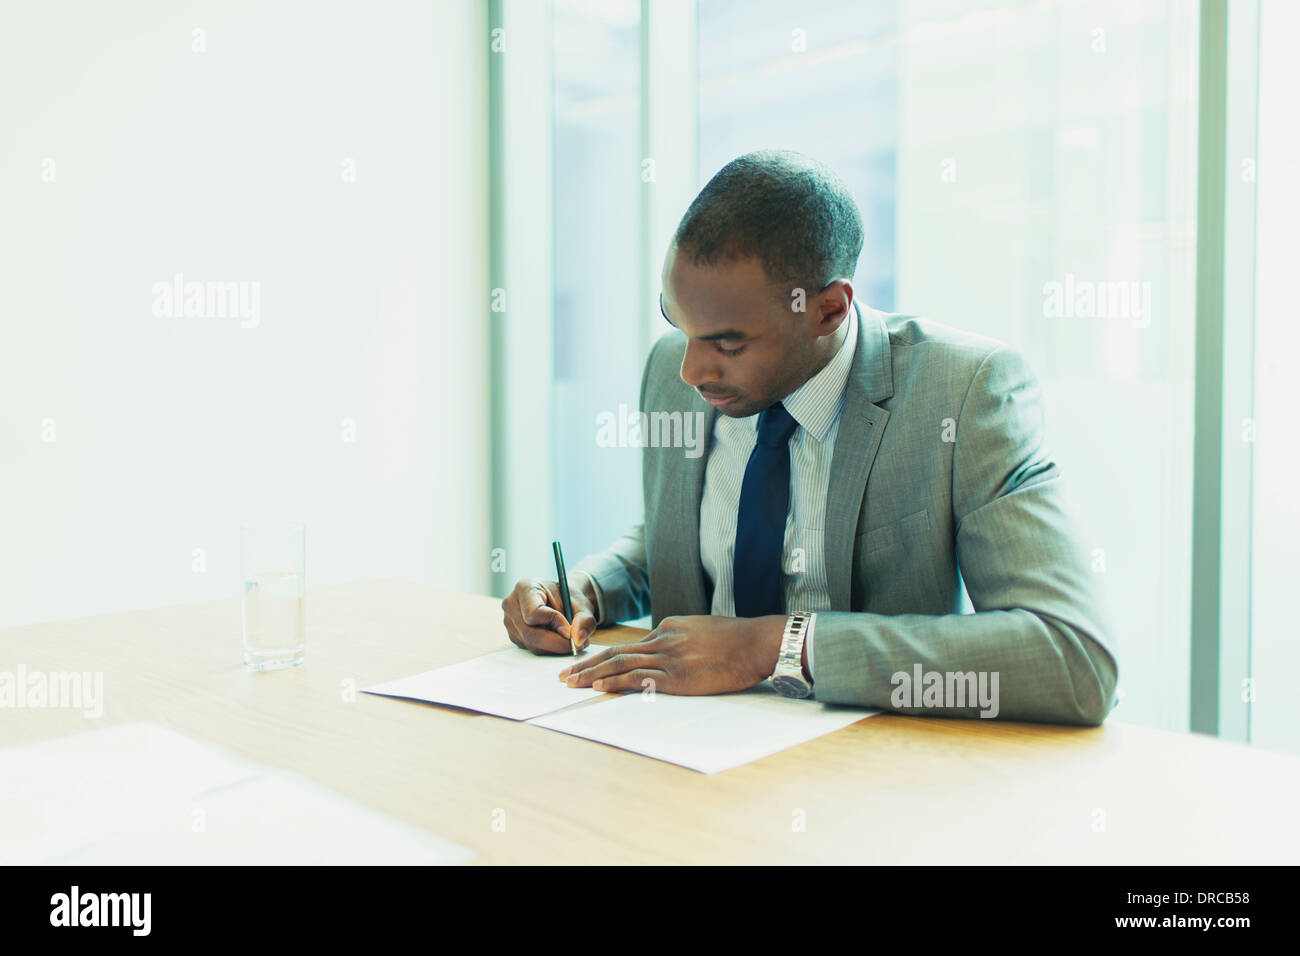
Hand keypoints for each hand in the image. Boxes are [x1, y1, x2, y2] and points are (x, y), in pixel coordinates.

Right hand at [502, 576, 597, 654]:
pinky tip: (558, 639)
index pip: (534, 612)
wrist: (562, 600)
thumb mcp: (582, 604)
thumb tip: (578, 639)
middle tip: (577, 645)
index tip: (570, 629)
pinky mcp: (514, 635)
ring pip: (531, 644)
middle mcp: (511, 604)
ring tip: (572, 640)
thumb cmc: (569, 598)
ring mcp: (510, 621)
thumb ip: (584, 620)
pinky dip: (549, 648)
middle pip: (530, 633)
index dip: (553, 623)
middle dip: (556, 642)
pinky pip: (531, 648)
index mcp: (525, 587)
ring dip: (555, 647)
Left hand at [556, 614, 786, 694]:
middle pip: (616, 652)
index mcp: (669, 628)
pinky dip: (615, 682)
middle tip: (563, 674)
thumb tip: (674, 655)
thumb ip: (684, 641)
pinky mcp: (677, 676)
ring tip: (570, 683)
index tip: (587, 666)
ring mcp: (669, 657)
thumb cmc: (738, 640)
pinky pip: (638, 678)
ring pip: (620, 663)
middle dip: (586, 664)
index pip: (631, 644)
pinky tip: (598, 687)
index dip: (605, 657)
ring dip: (591, 674)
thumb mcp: (704, 632)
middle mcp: (663, 640)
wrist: (757, 642)